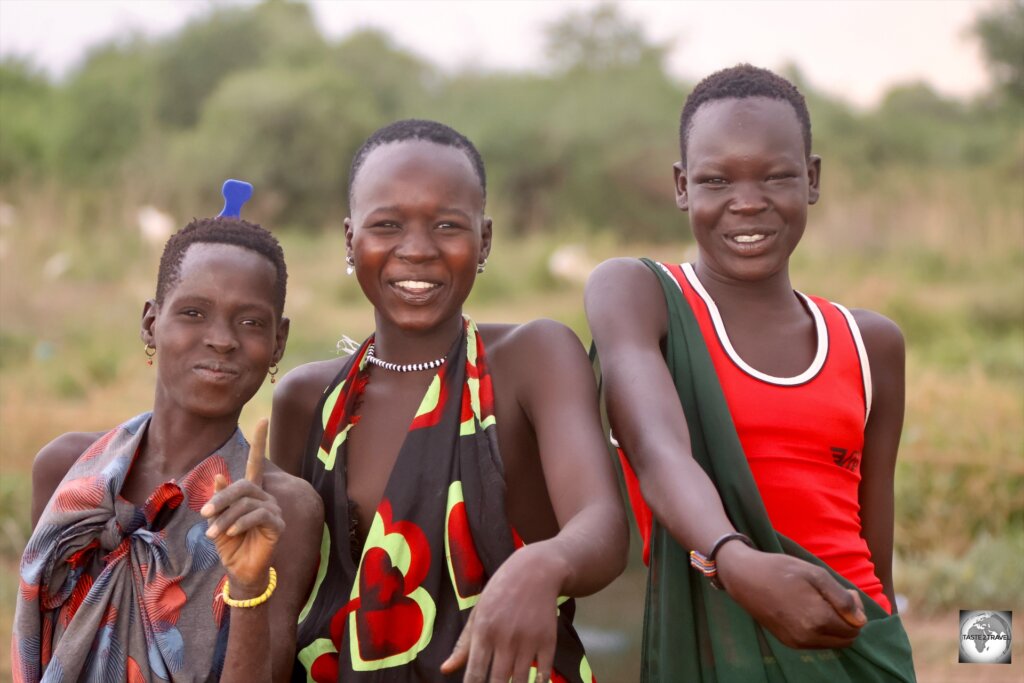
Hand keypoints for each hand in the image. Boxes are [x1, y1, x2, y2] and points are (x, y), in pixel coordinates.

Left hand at [201, 418, 283, 590]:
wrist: (240, 570)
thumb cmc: (229, 543)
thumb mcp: (218, 519)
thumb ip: (219, 498)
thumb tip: (219, 474)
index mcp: (250, 492)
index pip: (257, 462)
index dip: (260, 441)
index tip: (263, 419)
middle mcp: (264, 497)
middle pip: (244, 485)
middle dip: (222, 498)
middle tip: (204, 513)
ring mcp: (273, 510)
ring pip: (248, 501)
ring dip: (226, 516)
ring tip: (212, 532)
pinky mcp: (277, 524)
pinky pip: (258, 515)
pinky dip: (241, 522)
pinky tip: (231, 532)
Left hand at [440, 545, 563, 682]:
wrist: (536, 571)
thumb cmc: (501, 592)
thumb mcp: (478, 613)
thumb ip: (463, 644)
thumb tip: (445, 670)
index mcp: (484, 632)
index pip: (475, 674)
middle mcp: (506, 639)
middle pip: (498, 682)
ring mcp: (528, 641)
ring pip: (521, 681)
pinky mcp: (548, 641)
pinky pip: (543, 673)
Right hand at [716, 542, 866, 648]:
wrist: (744, 577)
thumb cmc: (780, 570)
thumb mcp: (815, 574)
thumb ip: (842, 598)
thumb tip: (859, 619)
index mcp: (818, 619)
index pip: (855, 627)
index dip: (856, 610)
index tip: (845, 593)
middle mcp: (808, 637)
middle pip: (846, 639)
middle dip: (848, 621)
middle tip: (835, 598)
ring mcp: (797, 642)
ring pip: (832, 643)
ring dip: (834, 627)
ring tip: (820, 603)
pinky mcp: (788, 642)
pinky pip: (816, 643)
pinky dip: (820, 631)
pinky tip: (808, 611)